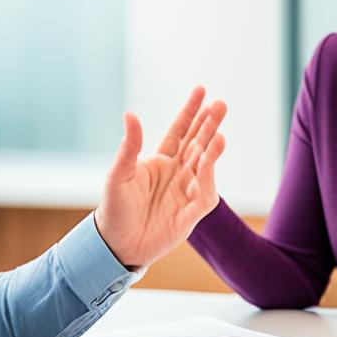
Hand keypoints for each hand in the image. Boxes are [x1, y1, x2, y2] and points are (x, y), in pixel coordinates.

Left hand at [94, 87, 226, 267]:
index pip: (180, 131)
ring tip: (219, 134)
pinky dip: (207, 178)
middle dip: (209, 124)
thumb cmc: (115, 209)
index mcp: (161, 161)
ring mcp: (186, 192)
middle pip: (198, 143)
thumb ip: (130, 146)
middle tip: (221, 104)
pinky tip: (208, 163)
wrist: (116, 245)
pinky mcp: (191, 214)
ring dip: (212, 150)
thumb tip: (130, 114)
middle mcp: (177, 173)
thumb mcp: (119, 174)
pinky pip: (205, 194)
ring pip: (205, 165)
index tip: (202, 91)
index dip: (191, 112)